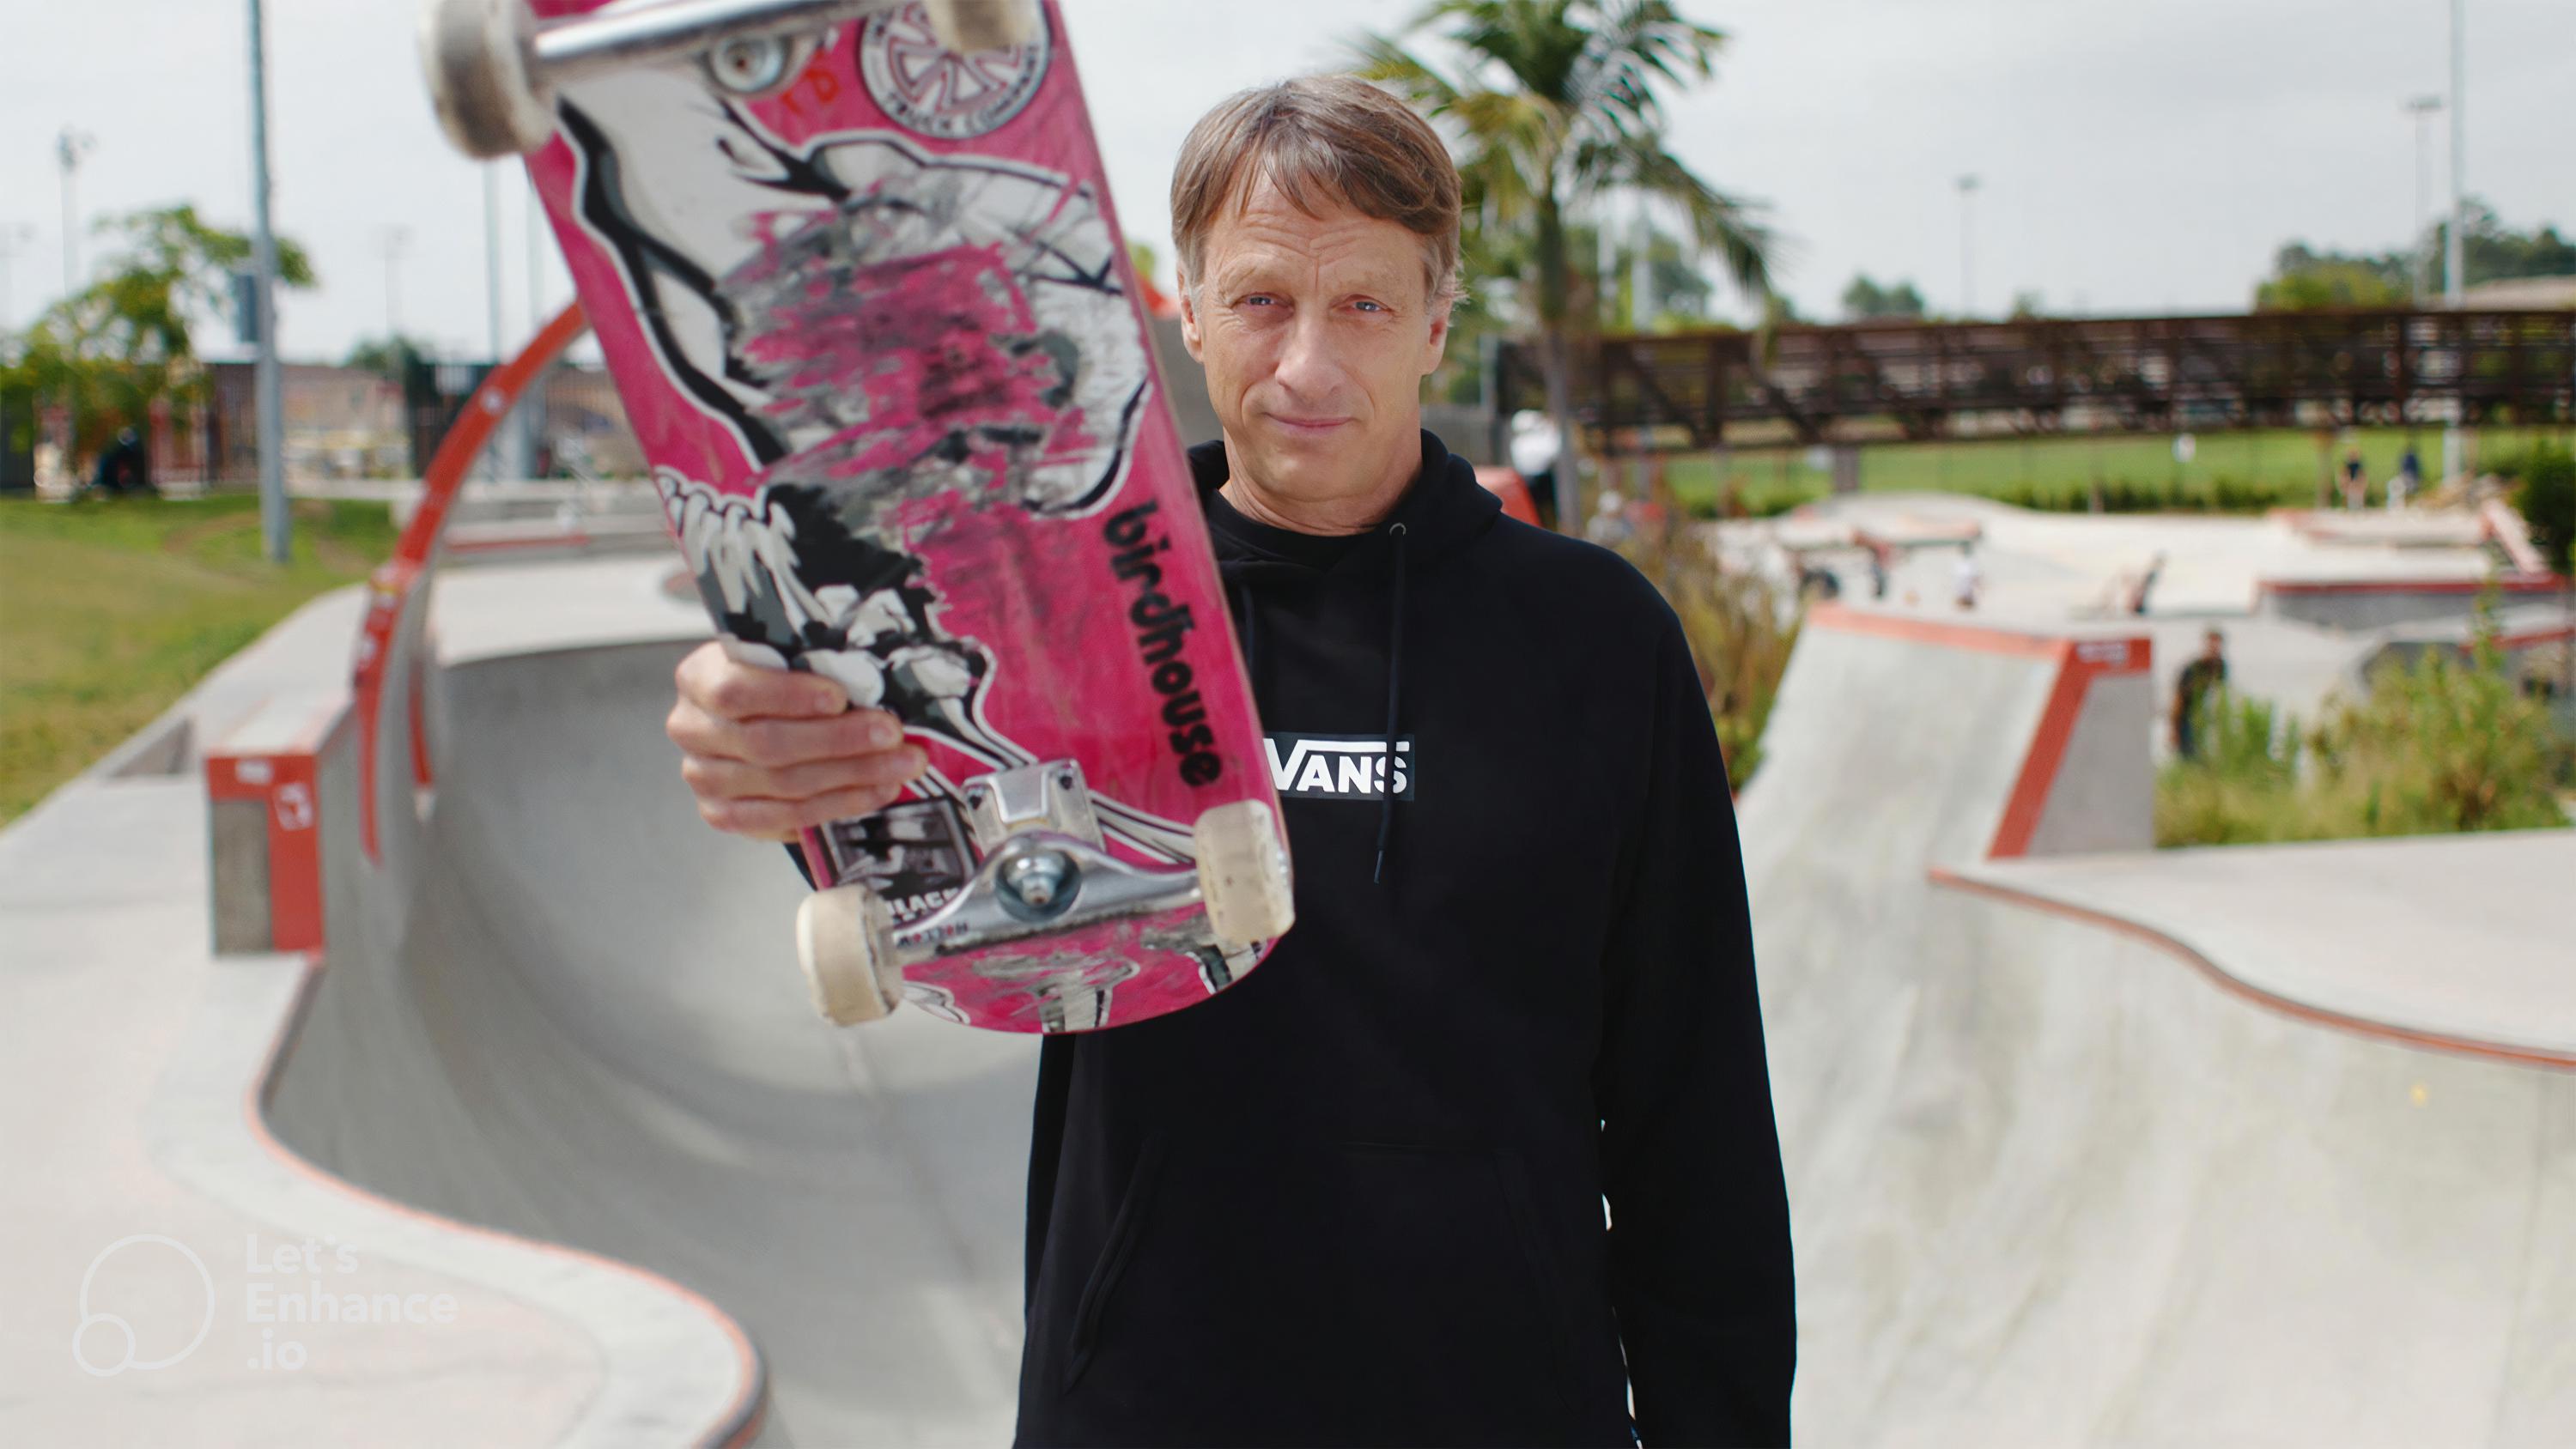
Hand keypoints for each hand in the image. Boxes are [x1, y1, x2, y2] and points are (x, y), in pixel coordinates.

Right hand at [665, 640, 926, 841]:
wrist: (754, 713)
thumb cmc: (778, 676)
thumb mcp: (783, 655)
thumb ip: (811, 662)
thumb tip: (872, 679)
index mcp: (698, 678)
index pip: (736, 691)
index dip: (789, 697)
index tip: (840, 697)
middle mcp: (692, 730)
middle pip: (768, 743)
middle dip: (839, 740)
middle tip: (891, 734)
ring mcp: (705, 778)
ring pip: (783, 784)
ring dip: (851, 776)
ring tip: (900, 765)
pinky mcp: (723, 814)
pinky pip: (784, 818)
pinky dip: (837, 806)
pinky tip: (875, 793)